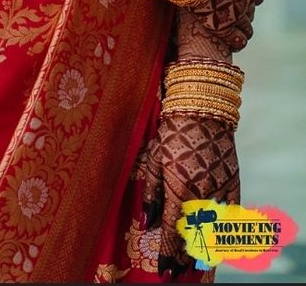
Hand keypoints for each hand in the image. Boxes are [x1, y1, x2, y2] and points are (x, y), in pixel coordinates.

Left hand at [135, 110, 239, 275]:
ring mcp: (220, 190)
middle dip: (183, 259)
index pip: (171, 229)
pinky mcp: (234, 185)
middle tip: (175, 275)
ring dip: (203, 253)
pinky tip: (216, 249)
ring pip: (212, 231)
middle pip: (192, 236)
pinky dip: (223, 234)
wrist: (202, 110)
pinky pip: (230, 217)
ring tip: (194, 271)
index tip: (163, 269)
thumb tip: (146, 221)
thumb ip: (151, 192)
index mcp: (179, 186)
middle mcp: (202, 193)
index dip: (167, 252)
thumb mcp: (154, 159)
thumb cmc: (172, 133)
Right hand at [187, 0, 263, 50]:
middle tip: (232, 13)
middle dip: (244, 12)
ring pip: (247, 26)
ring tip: (236, 32)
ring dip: (242, 28)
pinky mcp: (224, 25)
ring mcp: (238, 11)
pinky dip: (236, 41)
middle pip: (251, 10)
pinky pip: (236, 39)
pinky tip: (235, 44)